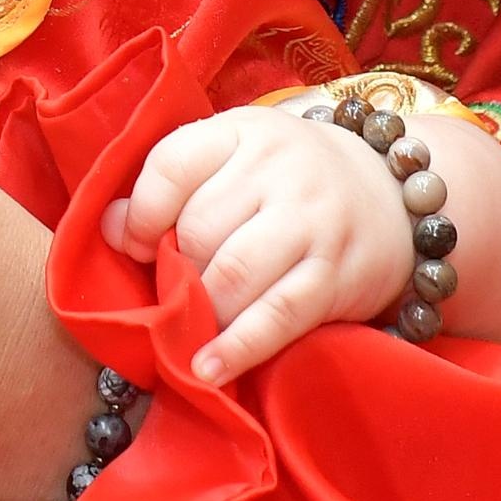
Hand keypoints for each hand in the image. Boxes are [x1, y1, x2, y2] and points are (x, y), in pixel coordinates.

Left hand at [108, 105, 421, 383]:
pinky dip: (237, 347)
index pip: (174, 164)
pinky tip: (207, 369)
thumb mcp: (235, 160)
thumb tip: (107, 228)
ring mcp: (312, 221)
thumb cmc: (290, 181)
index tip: (132, 245)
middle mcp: (279, 169)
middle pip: (199, 227)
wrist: (393, 195)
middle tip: (171, 291)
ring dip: (199, 310)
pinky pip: (277, 315)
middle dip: (175, 270)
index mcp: (243, 131)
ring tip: (187, 330)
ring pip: (232, 273)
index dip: (141, 212)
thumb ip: (175, 186)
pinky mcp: (335, 275)